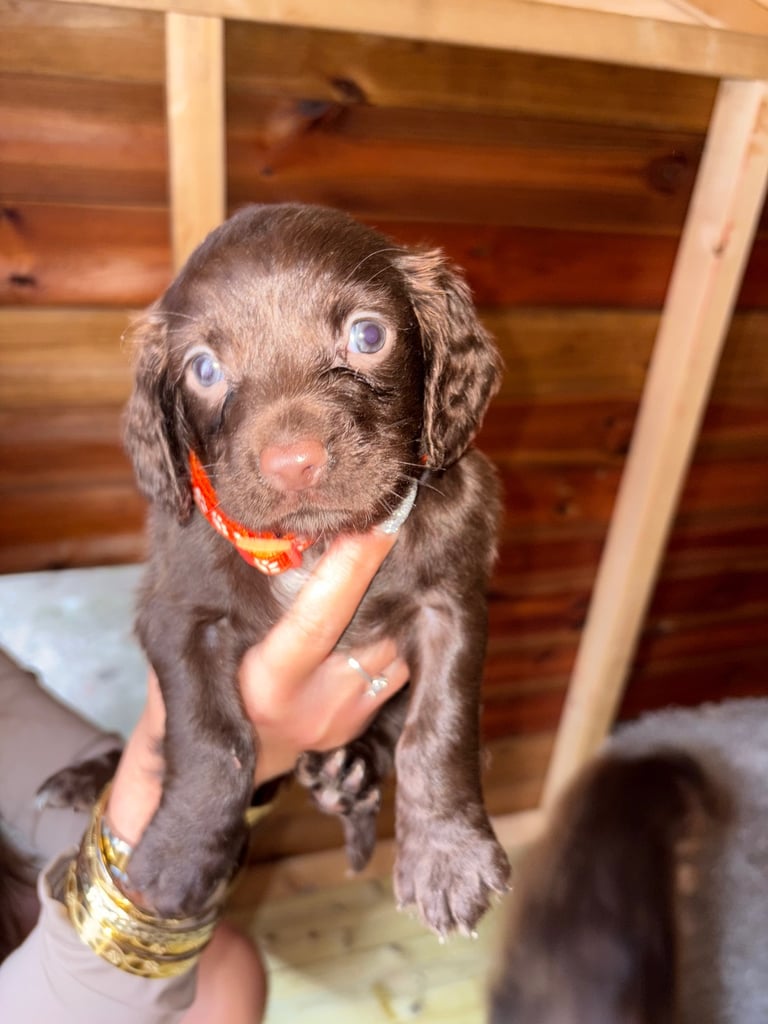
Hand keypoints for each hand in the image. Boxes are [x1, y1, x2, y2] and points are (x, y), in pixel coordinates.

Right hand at [107, 529, 408, 845]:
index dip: (349, 569)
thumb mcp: (198, 645)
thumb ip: (233, 601)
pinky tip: (394, 595)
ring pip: (394, 648)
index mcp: (265, 686)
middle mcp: (313, 708)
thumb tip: (270, 529)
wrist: (216, 767)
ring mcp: (344, 720)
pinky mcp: (363, 724)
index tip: (374, 523)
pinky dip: (399, 628)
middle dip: (388, 573)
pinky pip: (397, 665)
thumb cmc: (191, 688)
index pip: (315, 620)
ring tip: (399, 549)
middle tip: (398, 517)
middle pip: (368, 630)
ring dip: (399, 600)